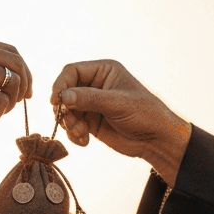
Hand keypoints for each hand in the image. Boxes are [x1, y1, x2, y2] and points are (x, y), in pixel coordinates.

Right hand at [51, 60, 190, 185]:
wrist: (156, 140)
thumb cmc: (145, 114)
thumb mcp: (118, 103)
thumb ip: (89, 99)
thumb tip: (62, 97)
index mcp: (103, 71)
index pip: (72, 71)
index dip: (60, 84)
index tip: (56, 101)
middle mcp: (95, 85)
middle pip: (65, 91)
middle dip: (65, 109)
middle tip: (70, 122)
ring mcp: (91, 104)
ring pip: (66, 110)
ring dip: (69, 124)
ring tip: (81, 134)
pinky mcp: (90, 122)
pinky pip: (71, 125)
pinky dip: (73, 134)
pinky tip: (84, 141)